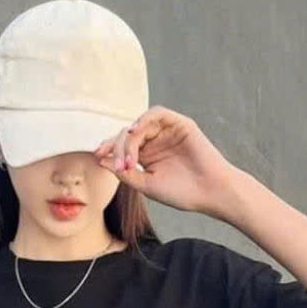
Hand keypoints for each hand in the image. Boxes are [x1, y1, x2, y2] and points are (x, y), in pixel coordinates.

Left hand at [93, 105, 237, 215]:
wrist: (210, 192)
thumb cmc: (181, 192)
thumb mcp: (147, 185)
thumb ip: (126, 173)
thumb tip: (101, 160)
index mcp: (145, 156)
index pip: (121, 147)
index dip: (108, 149)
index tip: (96, 156)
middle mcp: (154, 141)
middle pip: (127, 135)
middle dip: (118, 148)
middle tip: (120, 165)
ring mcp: (166, 132)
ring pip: (139, 125)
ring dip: (130, 139)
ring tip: (129, 157)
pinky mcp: (179, 124)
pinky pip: (157, 114)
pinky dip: (145, 119)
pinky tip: (136, 131)